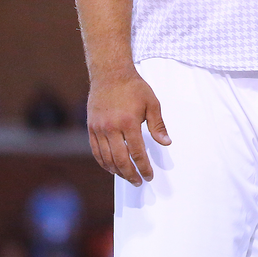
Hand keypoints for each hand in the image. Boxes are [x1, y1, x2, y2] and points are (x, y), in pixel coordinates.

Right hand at [86, 70, 169, 184]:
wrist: (110, 74)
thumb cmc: (134, 88)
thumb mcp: (152, 103)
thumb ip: (158, 125)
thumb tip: (166, 143)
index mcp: (129, 123)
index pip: (137, 153)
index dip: (143, 167)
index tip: (149, 176)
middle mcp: (111, 128)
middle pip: (120, 159)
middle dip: (130, 174)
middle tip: (138, 182)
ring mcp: (99, 129)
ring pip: (106, 158)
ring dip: (117, 171)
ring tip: (127, 177)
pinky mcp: (91, 128)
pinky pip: (96, 151)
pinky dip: (103, 162)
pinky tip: (111, 167)